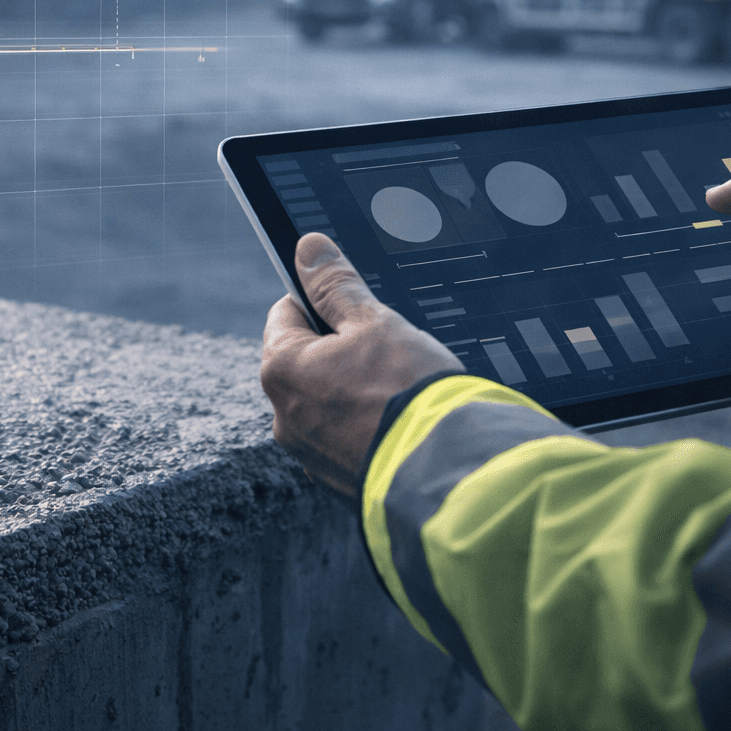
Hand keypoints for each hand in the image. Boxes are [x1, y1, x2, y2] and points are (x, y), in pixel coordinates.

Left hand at [260, 232, 462, 497]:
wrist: (448, 473)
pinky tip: (401, 421)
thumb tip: (308, 249)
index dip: (321, 301)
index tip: (353, 303)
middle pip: (306, 361)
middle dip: (342, 349)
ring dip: (354, 389)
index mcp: (282, 370)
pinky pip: (346, 440)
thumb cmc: (409, 392)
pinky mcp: (337, 481)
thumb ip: (336, 285)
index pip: (286, 314)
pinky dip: (366, 426)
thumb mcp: (375, 322)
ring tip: (400, 388)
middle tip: (388, 348)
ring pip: (326, 402)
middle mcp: (284, 416)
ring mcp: (309, 455)